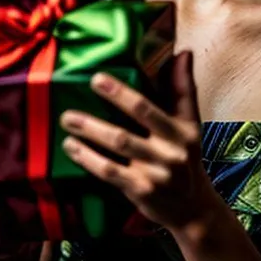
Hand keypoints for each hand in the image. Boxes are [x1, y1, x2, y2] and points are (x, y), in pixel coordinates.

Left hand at [60, 52, 217, 230]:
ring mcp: (156, 173)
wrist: (192, 208)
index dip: (123, 93)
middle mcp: (171, 151)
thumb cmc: (186, 156)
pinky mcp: (141, 191)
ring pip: (118, 146)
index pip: (150, 107)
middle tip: (83, 89)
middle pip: (133, 123)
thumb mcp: (190, 123)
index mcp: (183, 130)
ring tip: (68, 118)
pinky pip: (109, 172)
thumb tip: (184, 53)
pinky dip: (88, 159)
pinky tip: (71, 148)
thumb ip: (183, 89)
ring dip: (90, 130)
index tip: (98, 78)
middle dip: (109, 103)